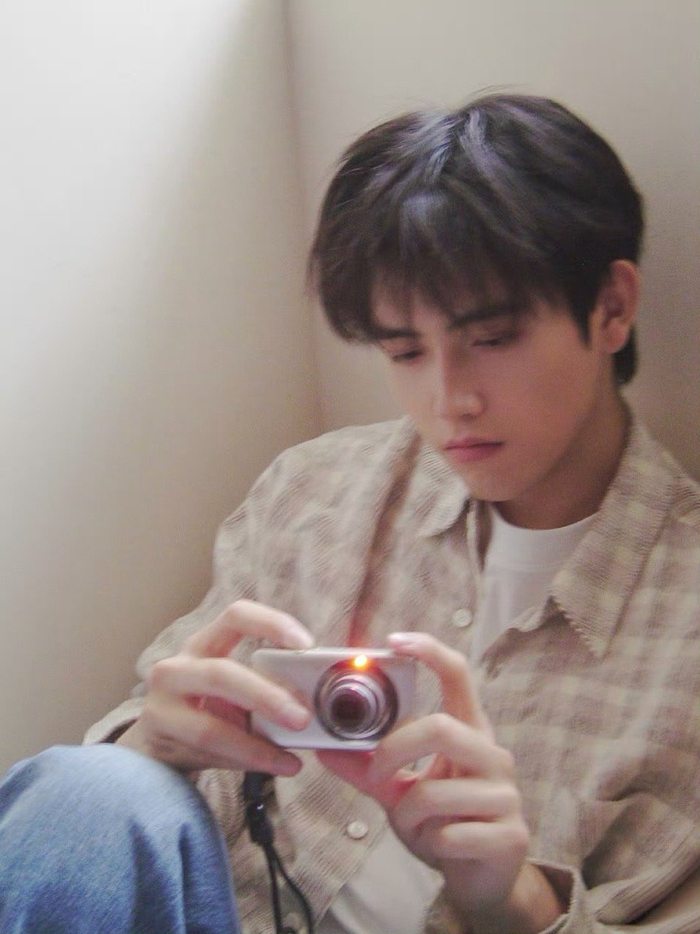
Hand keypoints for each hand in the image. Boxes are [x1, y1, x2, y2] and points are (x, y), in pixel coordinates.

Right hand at [117, 600, 313, 775]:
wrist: (156, 744)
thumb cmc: (208, 711)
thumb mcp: (236, 690)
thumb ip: (269, 686)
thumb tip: (319, 697)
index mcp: (205, 644)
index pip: (237, 616)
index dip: (271, 624)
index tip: (306, 643)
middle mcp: (178, 666)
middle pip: (223, 674)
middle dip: (266, 697)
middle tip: (303, 718)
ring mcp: (161, 702)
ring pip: (209, 726)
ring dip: (256, 744)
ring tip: (293, 758)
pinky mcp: (158, 736)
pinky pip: (206, 753)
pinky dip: (247, 760)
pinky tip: (278, 765)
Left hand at [318, 632, 562, 931]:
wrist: (481, 879)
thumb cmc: (441, 821)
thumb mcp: (401, 791)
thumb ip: (368, 768)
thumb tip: (324, 748)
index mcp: (469, 731)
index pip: (457, 674)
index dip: (428, 650)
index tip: (394, 640)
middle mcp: (492, 754)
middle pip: (440, 726)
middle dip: (395, 750)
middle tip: (376, 773)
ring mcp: (506, 795)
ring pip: (436, 792)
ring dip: (407, 813)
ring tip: (411, 823)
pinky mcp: (510, 835)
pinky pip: (449, 834)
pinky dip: (428, 842)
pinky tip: (437, 845)